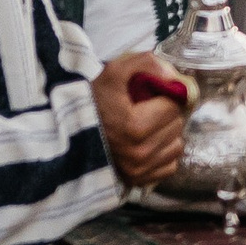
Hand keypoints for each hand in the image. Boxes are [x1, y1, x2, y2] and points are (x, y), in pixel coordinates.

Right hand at [92, 52, 186, 187]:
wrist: (68, 132)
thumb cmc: (92, 101)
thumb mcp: (113, 71)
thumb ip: (145, 64)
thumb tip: (173, 76)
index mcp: (135, 127)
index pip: (173, 106)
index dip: (164, 97)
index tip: (149, 97)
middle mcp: (139, 153)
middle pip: (176, 126)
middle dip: (166, 115)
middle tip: (147, 110)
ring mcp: (139, 170)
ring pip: (176, 146)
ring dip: (167, 135)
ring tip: (147, 127)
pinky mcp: (139, 181)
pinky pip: (170, 166)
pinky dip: (163, 154)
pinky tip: (147, 144)